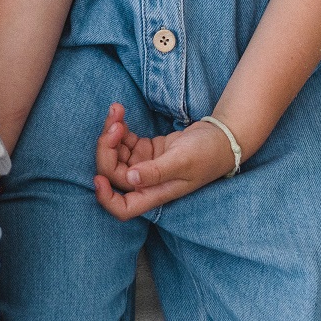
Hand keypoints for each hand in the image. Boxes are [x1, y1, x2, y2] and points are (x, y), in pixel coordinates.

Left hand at [92, 102, 236, 219]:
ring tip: (117, 112)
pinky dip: (118, 127)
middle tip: (115, 124)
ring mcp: (144, 166)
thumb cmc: (207, 154)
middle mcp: (145, 183)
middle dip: (106, 148)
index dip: (106, 198)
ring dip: (110, 132)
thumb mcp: (182, 162)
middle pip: (113, 173)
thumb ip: (156, 172)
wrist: (222, 138)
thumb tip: (129, 179)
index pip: (122, 208)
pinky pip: (123, 141)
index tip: (98, 177)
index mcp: (154, 193)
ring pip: (115, 154)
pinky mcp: (145, 150)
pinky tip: (120, 113)